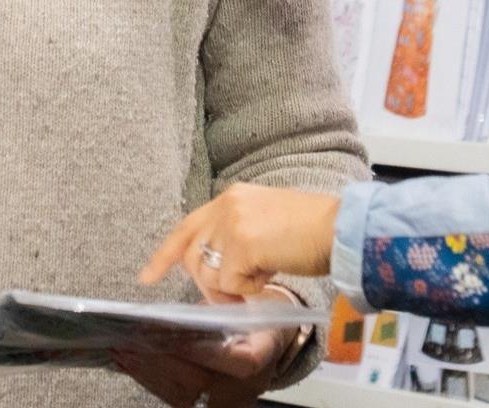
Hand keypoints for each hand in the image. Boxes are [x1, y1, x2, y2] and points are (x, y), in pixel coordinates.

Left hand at [112, 327, 293, 407]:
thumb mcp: (245, 307)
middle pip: (198, 382)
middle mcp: (244, 388)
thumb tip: (172, 319)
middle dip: (159, 361)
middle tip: (129, 343)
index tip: (167, 337)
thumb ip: (215, 314)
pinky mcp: (207, 406)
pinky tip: (131, 365)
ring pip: (181, 394)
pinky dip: (151, 381)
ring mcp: (225, 402)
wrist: (269, 342)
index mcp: (261, 359)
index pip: (231, 362)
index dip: (198, 351)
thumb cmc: (254, 318)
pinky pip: (176, 397)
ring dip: (147, 372)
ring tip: (122, 352)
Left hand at [139, 183, 340, 299]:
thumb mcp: (266, 223)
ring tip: (262, 278)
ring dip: (231, 288)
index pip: (187, 226)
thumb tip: (216, 270)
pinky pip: (230, 284)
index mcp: (232, 197)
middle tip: (238, 291)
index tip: (147, 276)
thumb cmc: (315, 229)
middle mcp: (226, 205)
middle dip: (208, 283)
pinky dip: (250, 289)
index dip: (165, 254)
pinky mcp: (241, 245)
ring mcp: (232, 224)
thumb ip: (236, 237)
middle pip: (192, 256)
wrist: (342, 227)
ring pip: (208, 274)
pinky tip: (272, 275)